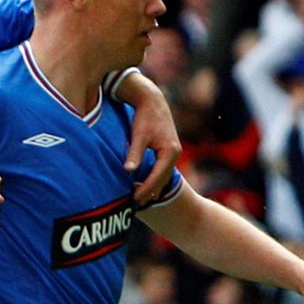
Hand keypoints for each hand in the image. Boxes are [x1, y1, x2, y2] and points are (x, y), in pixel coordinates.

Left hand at [117, 70, 181, 203]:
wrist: (152, 100)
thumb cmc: (145, 117)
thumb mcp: (139, 135)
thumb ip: (134, 154)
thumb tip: (128, 171)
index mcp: (170, 152)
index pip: (158, 177)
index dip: (146, 189)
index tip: (134, 199)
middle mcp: (175, 154)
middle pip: (162, 179)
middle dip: (149, 191)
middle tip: (135, 203)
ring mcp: (173, 152)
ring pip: (163, 175)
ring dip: (151, 186)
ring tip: (138, 197)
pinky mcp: (168, 150)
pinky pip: (161, 169)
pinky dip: (153, 177)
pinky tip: (142, 183)